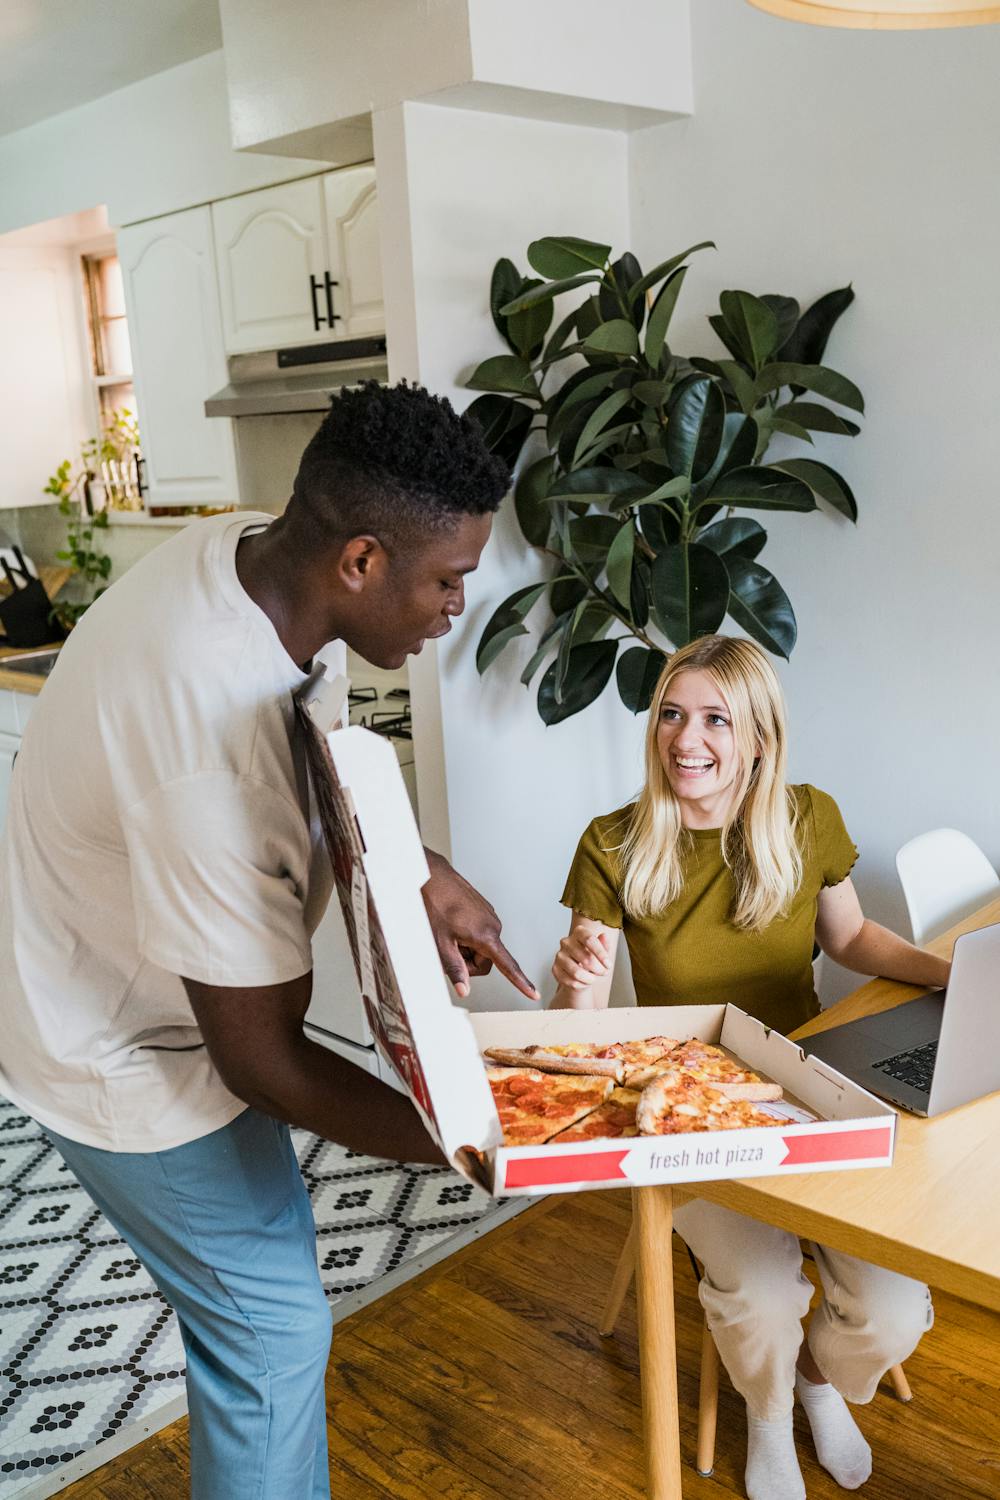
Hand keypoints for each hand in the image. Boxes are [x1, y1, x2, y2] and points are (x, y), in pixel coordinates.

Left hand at [422, 849, 538, 1001]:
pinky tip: (453, 926)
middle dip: (468, 963)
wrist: (434, 878)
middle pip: (487, 961)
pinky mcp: (484, 912)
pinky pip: (480, 935)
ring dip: (466, 949)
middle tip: (448, 951)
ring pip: (482, 948)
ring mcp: (490, 917)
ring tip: (449, 934)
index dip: (521, 983)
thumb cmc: (436, 906)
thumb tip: (464, 990)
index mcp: (486, 936)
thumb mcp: (441, 943)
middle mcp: (494, 926)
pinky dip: (467, 937)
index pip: (507, 966)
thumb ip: (454, 968)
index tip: (533, 995)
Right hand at [552, 929, 611, 990]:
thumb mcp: (602, 952)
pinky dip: (581, 984)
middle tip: (604, 972)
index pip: (589, 940)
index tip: (608, 964)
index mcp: (579, 932)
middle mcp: (566, 941)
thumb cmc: (592, 958)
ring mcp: (559, 955)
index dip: (601, 953)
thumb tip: (604, 936)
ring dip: (590, 979)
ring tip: (593, 978)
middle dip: (599, 969)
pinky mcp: (555, 968)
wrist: (580, 972)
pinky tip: (584, 981)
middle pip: (586, 958)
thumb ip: (604, 945)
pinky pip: (570, 981)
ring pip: (577, 972)